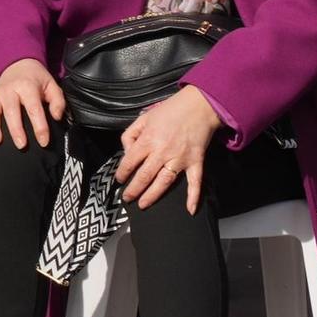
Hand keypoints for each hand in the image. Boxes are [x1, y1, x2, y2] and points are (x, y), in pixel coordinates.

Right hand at [0, 57, 64, 148]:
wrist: (17, 64)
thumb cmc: (36, 79)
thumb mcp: (52, 85)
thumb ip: (57, 101)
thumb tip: (56, 117)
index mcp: (26, 87)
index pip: (33, 108)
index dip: (39, 126)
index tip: (44, 141)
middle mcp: (8, 90)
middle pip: (10, 111)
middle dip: (15, 129)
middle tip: (21, 145)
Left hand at [117, 86, 220, 212]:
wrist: (198, 106)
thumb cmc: (169, 111)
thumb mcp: (143, 117)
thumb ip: (130, 135)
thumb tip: (127, 153)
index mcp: (148, 140)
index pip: (130, 161)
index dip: (122, 172)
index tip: (119, 179)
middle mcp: (162, 151)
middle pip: (144, 176)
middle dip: (133, 189)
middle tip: (127, 198)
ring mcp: (180, 159)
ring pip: (163, 182)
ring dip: (152, 195)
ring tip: (143, 204)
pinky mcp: (196, 162)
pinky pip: (195, 182)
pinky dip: (194, 197)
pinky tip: (190, 210)